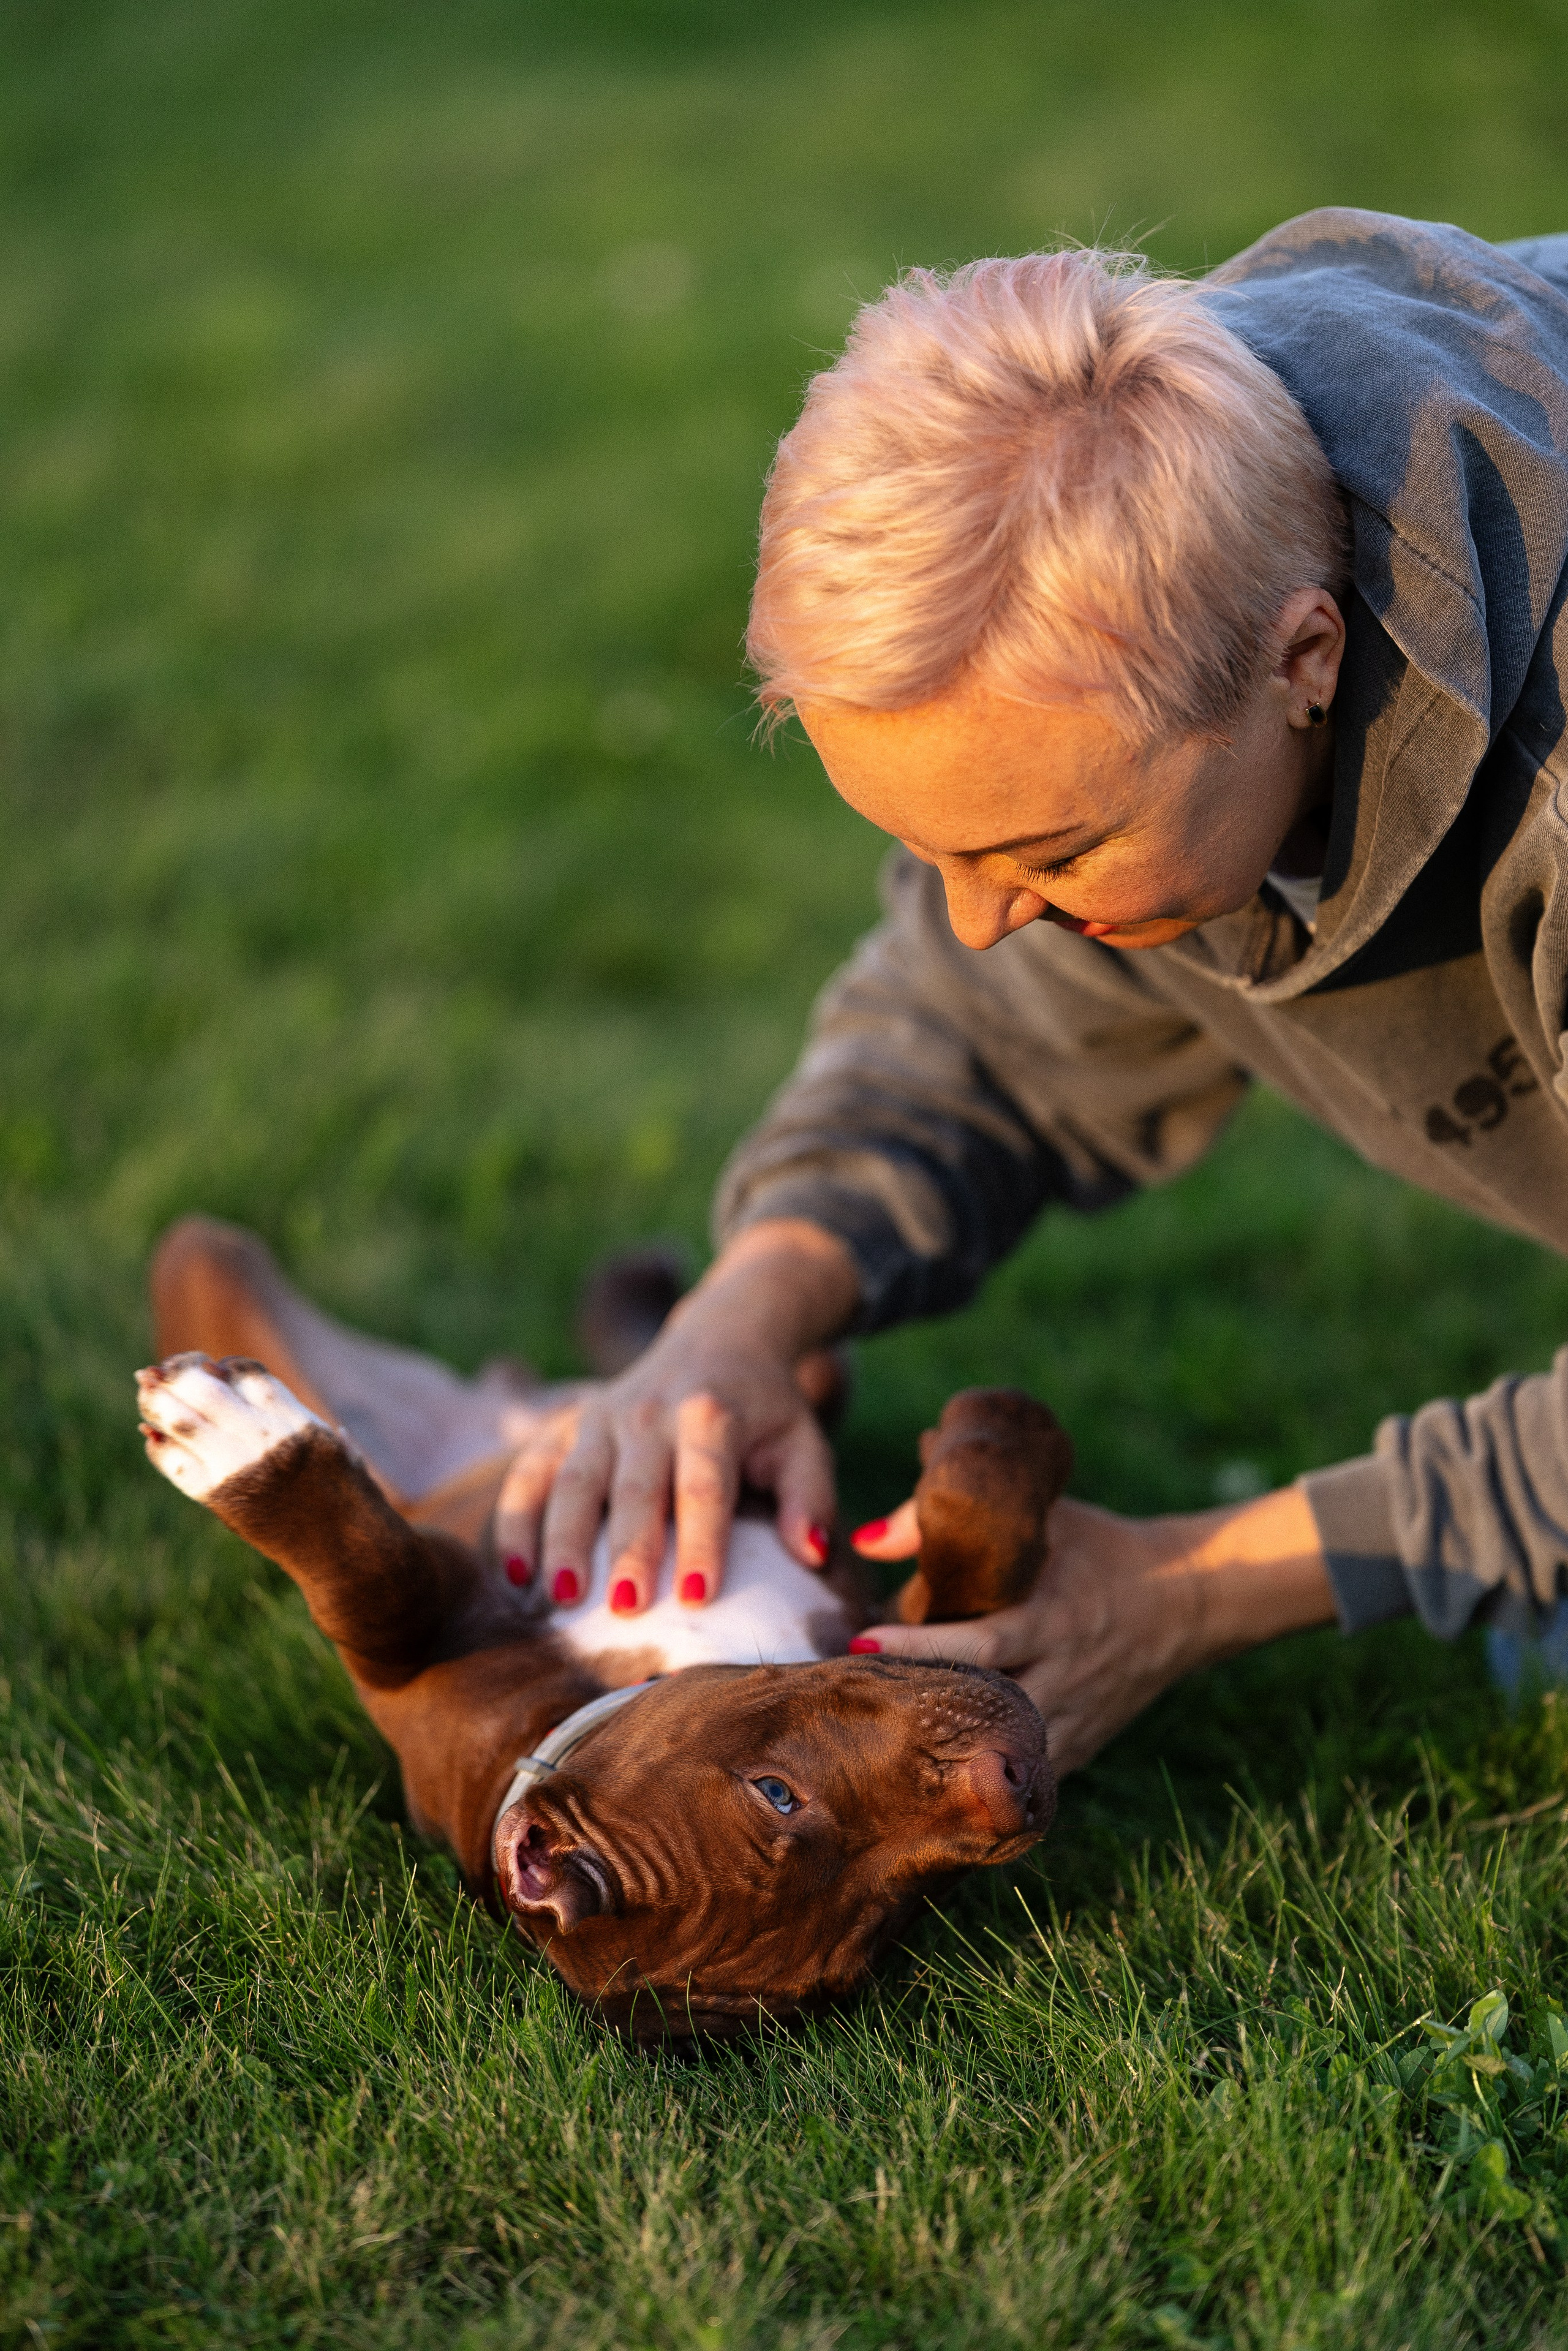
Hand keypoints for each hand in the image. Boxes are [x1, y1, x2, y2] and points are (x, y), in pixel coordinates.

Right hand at [493, 1220, 860, 1613]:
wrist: (721, 1336)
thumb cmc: (765, 1410)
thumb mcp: (803, 1441)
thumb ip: (810, 1497)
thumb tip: (813, 1554)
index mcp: (711, 1415)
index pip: (705, 1483)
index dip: (703, 1539)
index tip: (698, 1597)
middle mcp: (650, 1412)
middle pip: (634, 1487)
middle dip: (626, 1548)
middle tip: (623, 1609)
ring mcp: (601, 1416)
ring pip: (572, 1480)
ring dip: (562, 1539)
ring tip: (560, 1597)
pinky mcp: (566, 1424)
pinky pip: (530, 1472)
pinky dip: (516, 1520)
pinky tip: (514, 1574)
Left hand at [850, 1485, 1335, 1773]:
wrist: (1186, 1596)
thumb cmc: (1096, 1547)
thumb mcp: (1041, 1517)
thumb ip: (952, 1519)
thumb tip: (866, 1539)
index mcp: (1053, 1617)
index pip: (984, 1641)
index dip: (923, 1646)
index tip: (864, 1645)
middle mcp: (1064, 1675)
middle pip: (986, 1711)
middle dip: (919, 1713)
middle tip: (849, 1706)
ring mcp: (1075, 1719)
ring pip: (1003, 1757)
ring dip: (944, 1757)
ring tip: (874, 1751)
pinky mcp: (1082, 1747)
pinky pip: (1024, 1778)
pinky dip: (980, 1783)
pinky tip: (926, 1785)